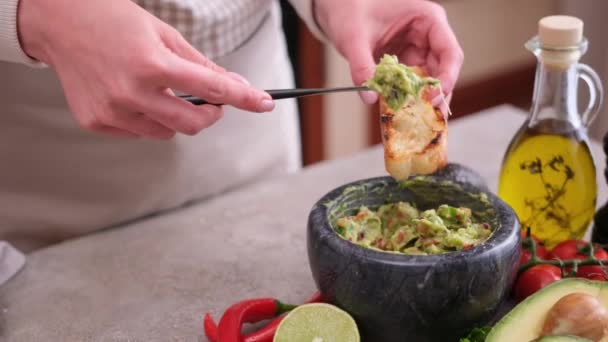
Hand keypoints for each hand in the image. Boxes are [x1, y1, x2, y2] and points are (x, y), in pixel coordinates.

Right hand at [17, 0, 274, 138]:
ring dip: (176, 117)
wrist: (60, 22)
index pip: (212, 89)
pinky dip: (147, 119)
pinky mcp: (96, 122)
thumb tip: (234, 86)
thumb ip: (202, 66)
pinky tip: (133, 96)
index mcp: (152, 64)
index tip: (264, 103)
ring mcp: (111, 111)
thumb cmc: (115, 21)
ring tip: (161, 91)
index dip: (244, 98)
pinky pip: (139, 132)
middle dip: (210, 115)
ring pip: (166, 133)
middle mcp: (131, 92)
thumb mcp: (166, 35)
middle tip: (212, 103)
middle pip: (192, 124)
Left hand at [315, 0, 463, 104]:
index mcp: (427, 19)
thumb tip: (369, 97)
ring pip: (429, 81)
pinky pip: (411, 84)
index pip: (449, 51)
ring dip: (422, 99)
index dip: (447, 76)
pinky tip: (402, 113)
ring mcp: (417, 50)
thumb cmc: (350, 10)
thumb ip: (361, 66)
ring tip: (419, 120)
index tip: (435, 96)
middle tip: (429, 116)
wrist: (339, 8)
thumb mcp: (354, 37)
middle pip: (443, 71)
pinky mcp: (405, 63)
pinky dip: (407, 98)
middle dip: (436, 95)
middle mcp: (428, 36)